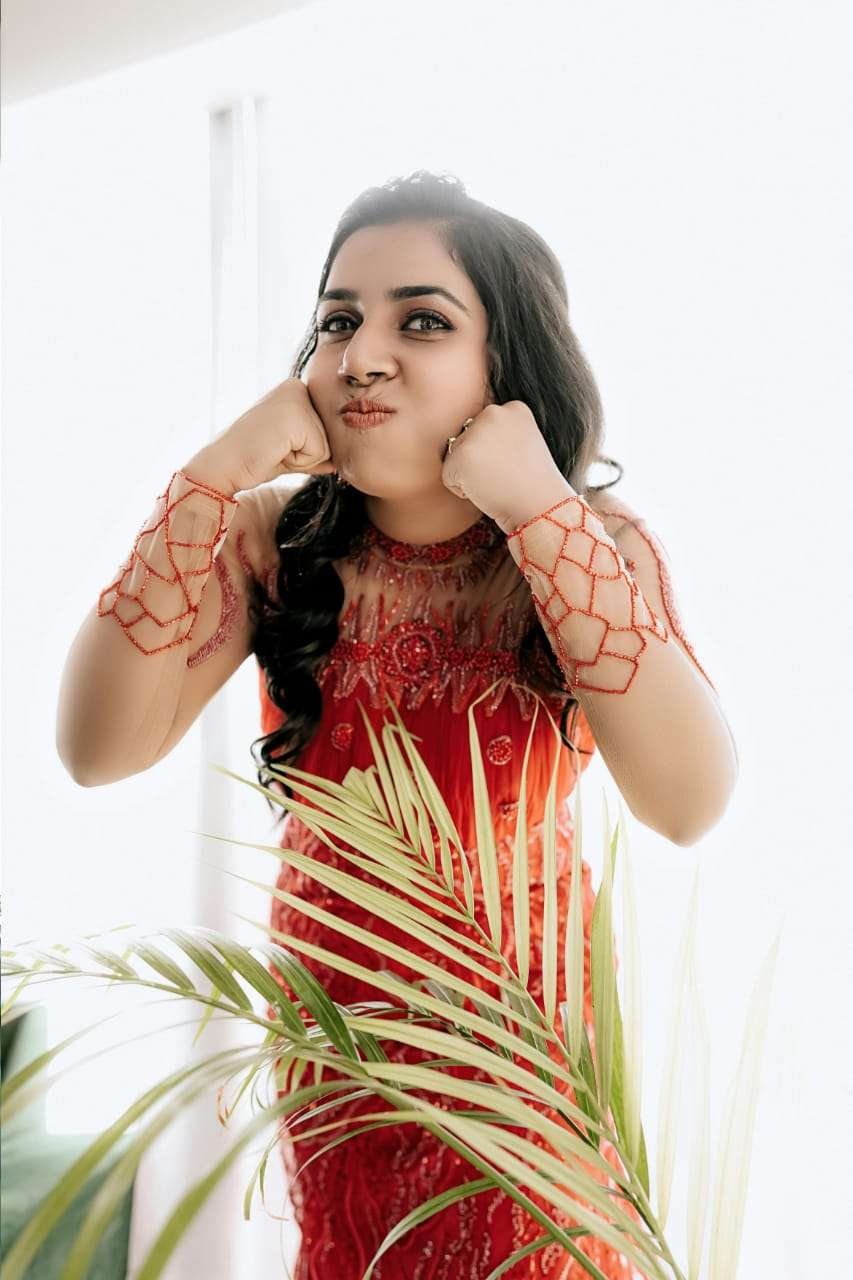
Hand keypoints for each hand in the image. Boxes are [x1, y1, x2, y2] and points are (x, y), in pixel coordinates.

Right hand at [185, 379, 336, 494]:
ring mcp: (296, 397)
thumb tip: (346, 458)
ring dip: (302, 459)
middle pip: (331, 435)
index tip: (276, 445)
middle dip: (306, 454)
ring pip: (327, 445)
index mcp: (296, 389)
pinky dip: (299, 462)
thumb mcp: (294, 451)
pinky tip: (274, 451)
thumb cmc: (256, 459)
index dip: (306, 449)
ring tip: (273, 450)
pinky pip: (319, 452)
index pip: (327, 428)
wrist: (224, 466)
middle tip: (274, 449)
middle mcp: (297, 385)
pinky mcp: (296, 415)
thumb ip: (320, 448)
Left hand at [440, 400, 574, 533]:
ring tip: (498, 482)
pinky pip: (448, 476)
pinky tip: (487, 491)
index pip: (484, 427)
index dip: (496, 452)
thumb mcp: (526, 444)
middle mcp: (493, 412)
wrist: (541, 506)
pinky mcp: (460, 456)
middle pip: (467, 438)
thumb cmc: (535, 485)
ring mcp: (475, 433)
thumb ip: (502, 433)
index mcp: (513, 407)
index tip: (516, 463)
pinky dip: (462, 490)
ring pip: (455, 456)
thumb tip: (476, 441)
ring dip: (470, 474)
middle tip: (506, 474)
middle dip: (480, 460)